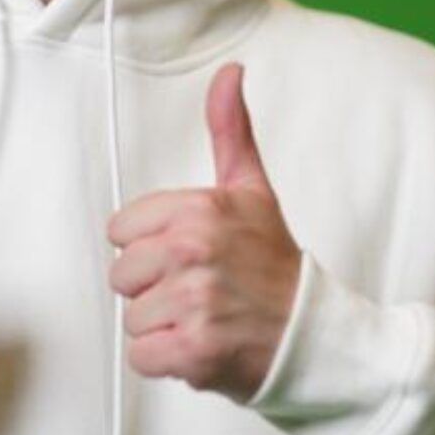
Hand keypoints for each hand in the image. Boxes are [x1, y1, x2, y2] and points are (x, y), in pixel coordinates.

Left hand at [107, 63, 301, 401]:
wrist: (313, 335)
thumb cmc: (275, 268)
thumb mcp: (252, 190)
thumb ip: (230, 129)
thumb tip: (230, 73)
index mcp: (197, 210)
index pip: (121, 231)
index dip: (151, 247)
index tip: (187, 255)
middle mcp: (192, 251)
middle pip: (122, 275)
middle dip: (154, 289)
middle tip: (198, 290)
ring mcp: (193, 302)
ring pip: (132, 318)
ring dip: (163, 326)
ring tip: (203, 318)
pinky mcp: (193, 350)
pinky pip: (142, 356)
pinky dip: (167, 361)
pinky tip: (200, 345)